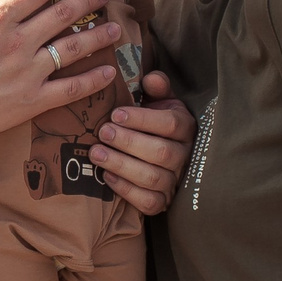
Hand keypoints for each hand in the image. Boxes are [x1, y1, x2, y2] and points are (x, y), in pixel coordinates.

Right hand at [0, 0, 120, 142]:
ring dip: (99, 35)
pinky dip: (93, 80)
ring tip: (116, 28)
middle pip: (64, 14)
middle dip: (88, 0)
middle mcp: (17, 41)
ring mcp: (27, 72)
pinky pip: (71, 89)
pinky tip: (109, 72)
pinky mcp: (30, 102)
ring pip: (74, 48)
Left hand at [89, 71, 192, 215]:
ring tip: (96, 153)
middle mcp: (185, 156)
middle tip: (102, 132)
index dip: (143, 119)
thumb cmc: (154, 123)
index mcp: (185, 128)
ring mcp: (175, 181)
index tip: (116, 114)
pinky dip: (126, 190)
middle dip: (129, 142)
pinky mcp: (163, 202)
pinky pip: (148, 202)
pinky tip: (106, 176)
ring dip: (122, 165)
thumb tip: (151, 78)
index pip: (170, 124)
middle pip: (162, 153)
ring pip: (153, 178)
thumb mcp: (159, 101)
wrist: (158, 155)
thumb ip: (156, 88)